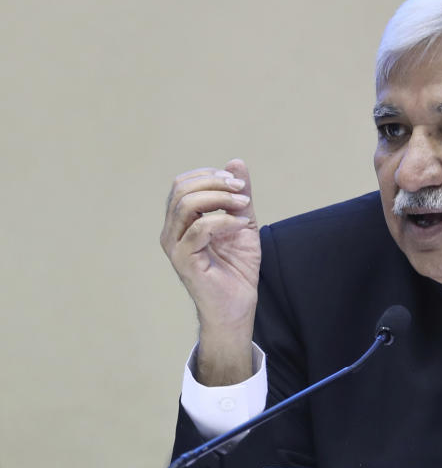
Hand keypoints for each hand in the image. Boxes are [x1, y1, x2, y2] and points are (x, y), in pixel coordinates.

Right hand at [160, 159, 260, 384]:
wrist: (238, 305)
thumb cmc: (237, 267)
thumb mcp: (243, 222)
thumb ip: (239, 195)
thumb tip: (236, 162)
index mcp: (180, 220)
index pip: (182, 183)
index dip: (209, 176)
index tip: (238, 182)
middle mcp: (171, 231)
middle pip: (181, 189)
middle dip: (215, 183)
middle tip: (241, 190)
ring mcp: (174, 246)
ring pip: (186, 205)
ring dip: (221, 199)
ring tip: (244, 206)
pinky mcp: (184, 260)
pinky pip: (200, 229)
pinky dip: (224, 221)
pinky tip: (242, 225)